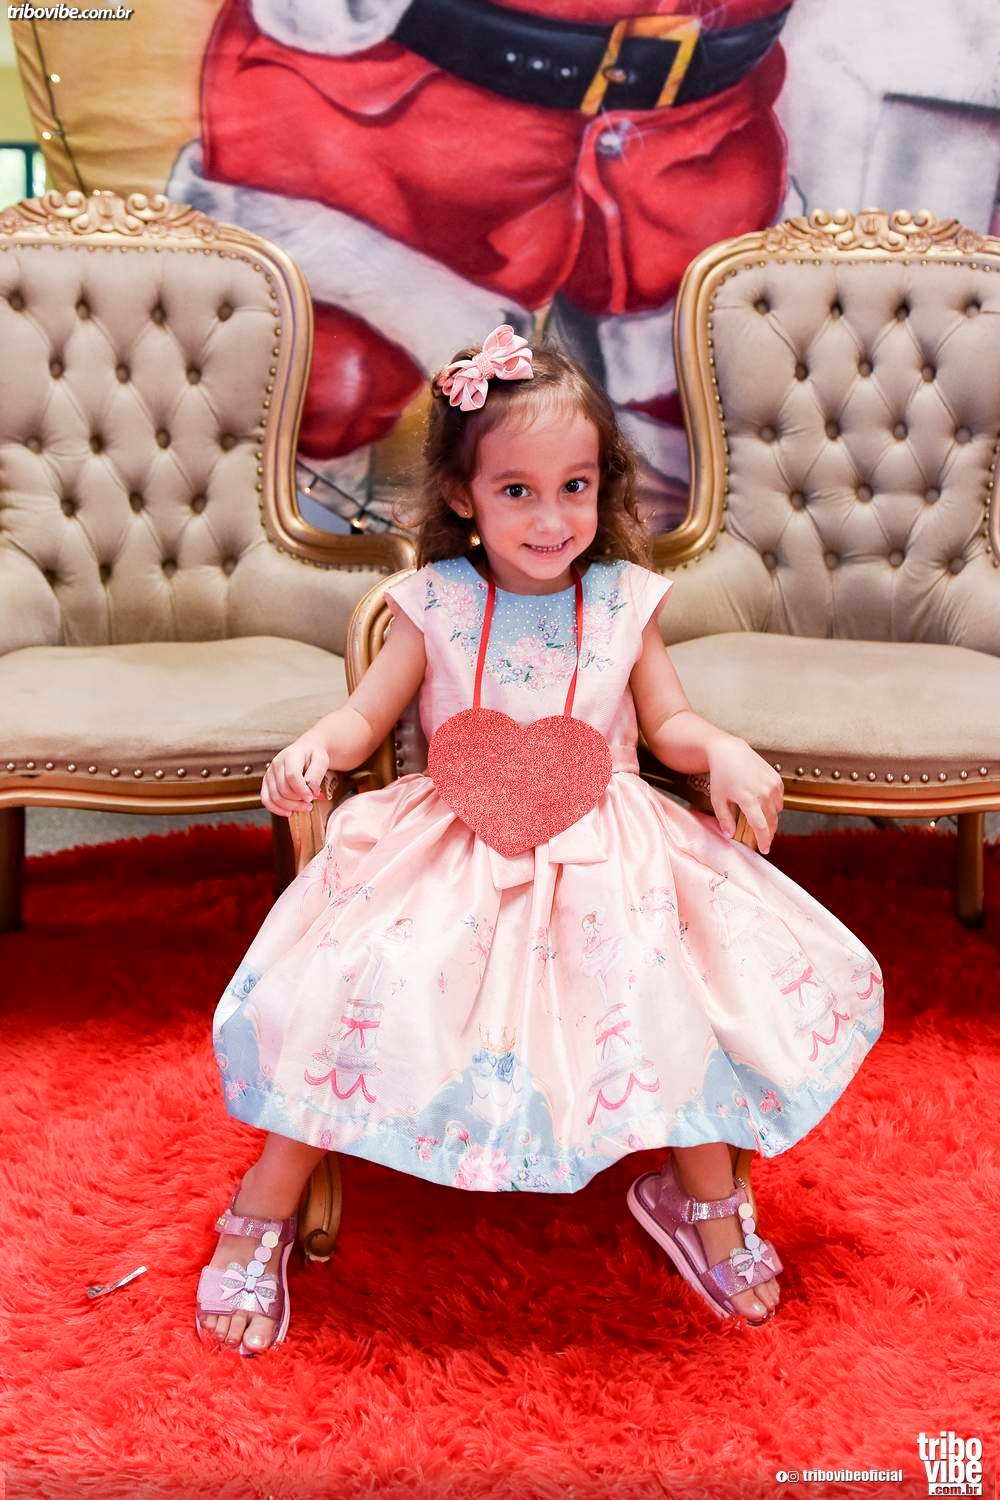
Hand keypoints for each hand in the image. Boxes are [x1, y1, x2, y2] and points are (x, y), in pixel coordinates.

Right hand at [261, 733, 329, 817]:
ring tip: (304, 807)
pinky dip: (277, 809)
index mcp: (290, 756)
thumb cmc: (314, 756)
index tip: (311, 798)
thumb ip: (316, 774)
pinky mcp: (266, 783)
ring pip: (275, 797)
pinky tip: (289, 812)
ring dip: (290, 806)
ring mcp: (269, 773)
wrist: (305, 750)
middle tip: (310, 803)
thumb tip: (311, 791)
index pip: (292, 776)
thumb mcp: (321, 760)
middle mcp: (276, 764)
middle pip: (283, 789)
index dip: (301, 790)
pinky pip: (266, 800)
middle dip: (298, 800)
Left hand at [707, 737, 782, 854]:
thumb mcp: (718, 799)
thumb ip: (724, 819)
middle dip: (768, 832)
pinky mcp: (777, 779)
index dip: (764, 840)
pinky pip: (779, 799)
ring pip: (777, 811)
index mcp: (748, 799)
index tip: (764, 849)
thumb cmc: (721, 776)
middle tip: (763, 840)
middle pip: (771, 821)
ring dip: (771, 818)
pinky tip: (763, 804)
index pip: (761, 826)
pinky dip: (773, 805)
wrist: (730, 752)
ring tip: (760, 819)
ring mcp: (772, 784)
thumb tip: (730, 835)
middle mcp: (763, 792)